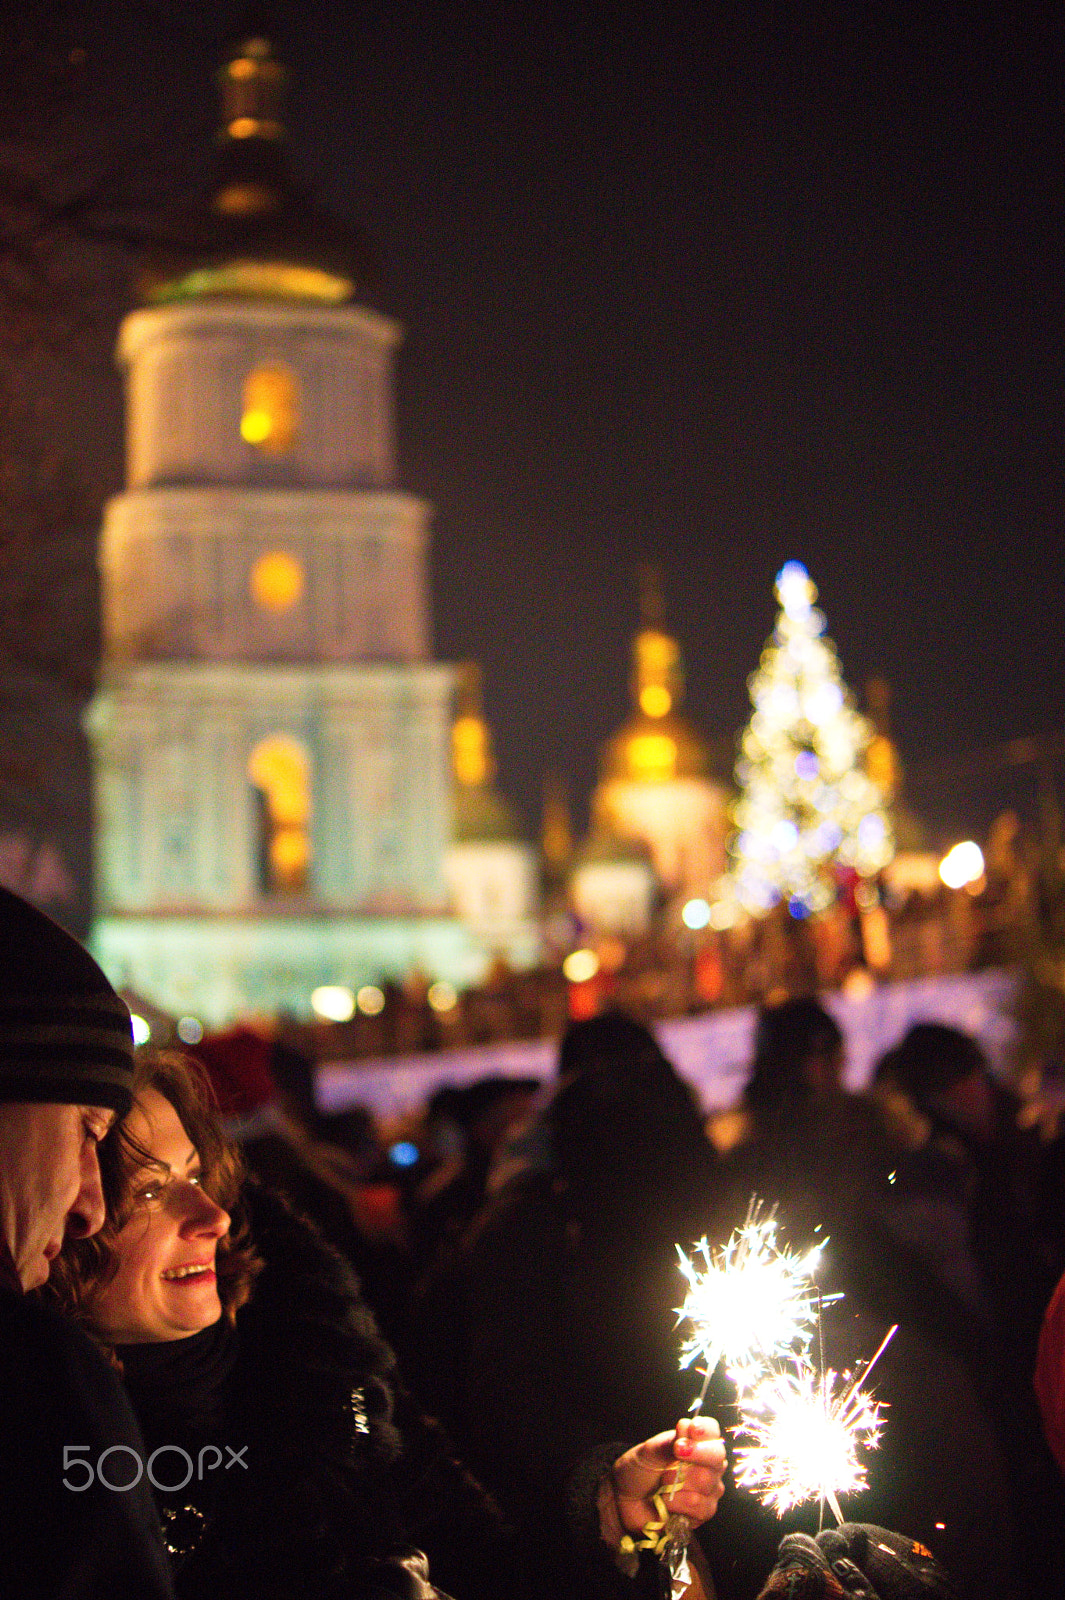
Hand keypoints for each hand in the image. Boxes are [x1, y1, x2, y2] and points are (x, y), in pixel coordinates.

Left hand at [605, 1417, 726, 1545]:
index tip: (692, 1429)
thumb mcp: (648, 1452)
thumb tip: (686, 1427)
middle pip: (715, 1458)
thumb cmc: (639, 1471)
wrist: (625, 1501)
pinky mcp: (703, 1513)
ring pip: (706, 1483)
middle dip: (691, 1458)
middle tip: (673, 1458)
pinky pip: (698, 1507)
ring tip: (662, 1485)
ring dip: (676, 1484)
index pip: (712, 1431)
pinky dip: (676, 1504)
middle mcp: (708, 1465)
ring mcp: (709, 1490)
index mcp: (696, 1443)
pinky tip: (666, 1502)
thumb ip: (668, 1442)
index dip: (705, 1430)